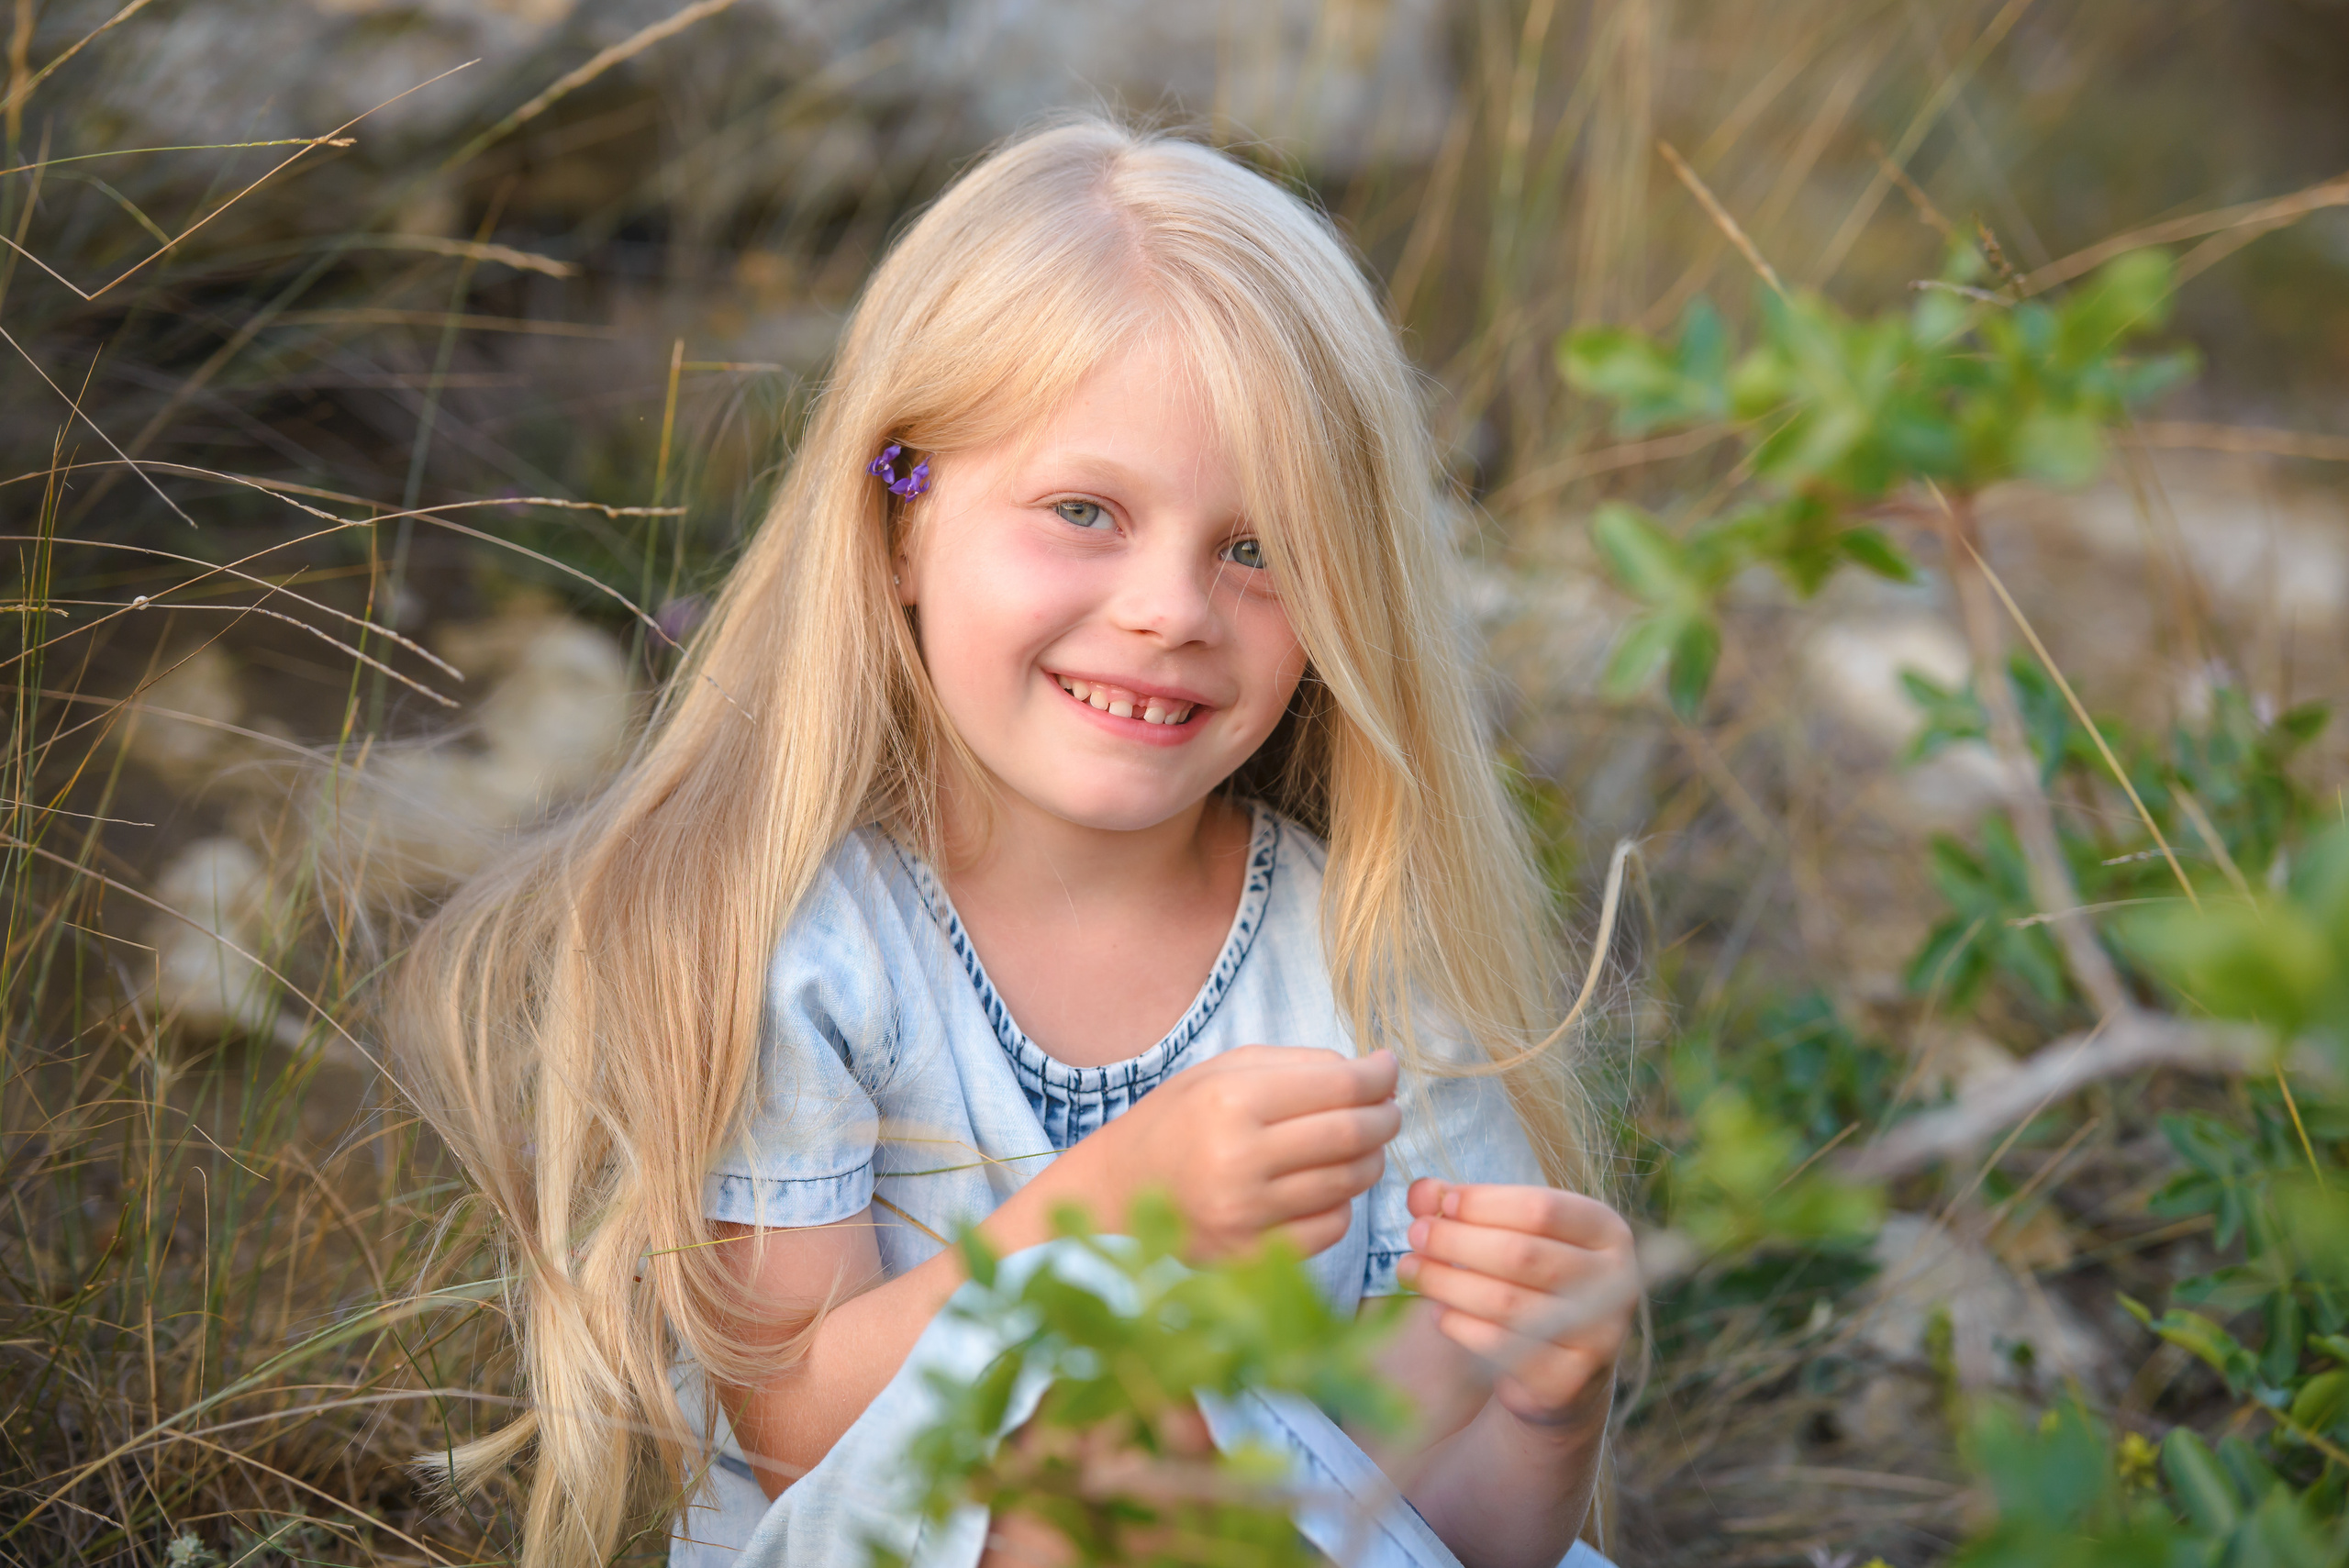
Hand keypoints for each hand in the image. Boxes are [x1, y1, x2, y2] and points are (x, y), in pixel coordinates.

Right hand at [1052, 1045, 1399, 1258]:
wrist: (1115, 1195)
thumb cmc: (1173, 1123)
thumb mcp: (1219, 1071)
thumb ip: (1295, 1063)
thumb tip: (1370, 1073)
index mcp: (1230, 1100)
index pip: (1339, 1088)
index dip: (1378, 1077)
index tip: (1388, 1070)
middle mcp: (1239, 1158)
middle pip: (1352, 1135)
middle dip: (1385, 1117)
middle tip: (1388, 1109)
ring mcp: (1245, 1214)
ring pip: (1349, 1183)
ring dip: (1370, 1159)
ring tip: (1361, 1144)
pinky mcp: (1250, 1256)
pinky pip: (1331, 1227)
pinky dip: (1342, 1202)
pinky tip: (1326, 1185)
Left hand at [1395, 1179, 1636, 1428]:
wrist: (1566, 1368)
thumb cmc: (1535, 1282)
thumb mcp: (1512, 1233)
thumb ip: (1469, 1207)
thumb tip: (1421, 1192)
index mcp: (1607, 1232)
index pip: (1541, 1208)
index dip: (1483, 1203)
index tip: (1439, 1202)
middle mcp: (1615, 1282)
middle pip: (1521, 1255)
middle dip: (1456, 1242)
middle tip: (1415, 1236)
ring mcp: (1598, 1335)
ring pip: (1506, 1302)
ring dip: (1446, 1283)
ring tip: (1410, 1270)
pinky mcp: (1570, 1380)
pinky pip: (1501, 1346)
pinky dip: (1461, 1326)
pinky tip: (1439, 1312)